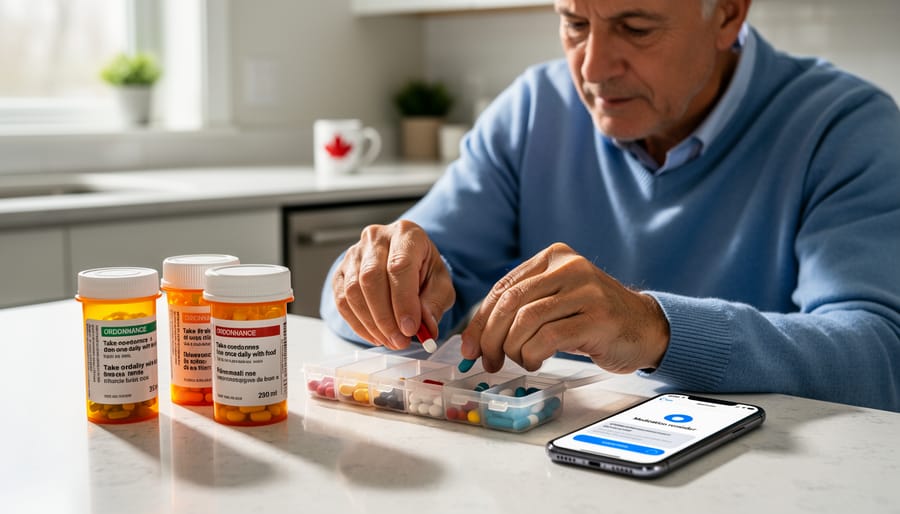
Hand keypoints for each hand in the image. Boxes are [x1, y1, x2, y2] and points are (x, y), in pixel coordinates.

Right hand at [332, 220, 454, 349]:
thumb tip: (426, 327)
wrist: (405, 261)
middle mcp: (376, 237)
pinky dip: (357, 323)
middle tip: (400, 341)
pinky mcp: (341, 271)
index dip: (403, 301)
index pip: (399, 266)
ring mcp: (354, 253)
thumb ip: (435, 303)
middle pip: (371, 278)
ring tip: (390, 340)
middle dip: (385, 317)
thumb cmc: (423, 269)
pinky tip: (375, 335)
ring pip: (353, 290)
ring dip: (371, 323)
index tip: (410, 328)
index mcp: (406, 234)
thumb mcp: (441, 284)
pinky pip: (342, 300)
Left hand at [460, 242, 669, 372]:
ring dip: (512, 348)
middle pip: (510, 302)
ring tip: (517, 361)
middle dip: (491, 336)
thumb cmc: (594, 318)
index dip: (481, 320)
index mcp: (554, 257)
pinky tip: (535, 361)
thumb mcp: (558, 300)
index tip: (470, 345)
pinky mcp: (597, 318)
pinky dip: (532, 354)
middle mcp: (570, 267)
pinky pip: (547, 338)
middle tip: (487, 360)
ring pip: (526, 320)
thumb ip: (523, 306)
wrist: (647, 327)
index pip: (503, 287)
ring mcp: (586, 291)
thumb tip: (476, 335)